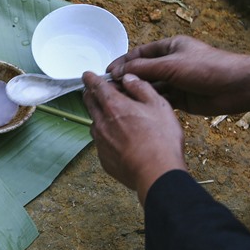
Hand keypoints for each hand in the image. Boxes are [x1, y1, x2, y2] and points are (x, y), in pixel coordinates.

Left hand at [82, 72, 186, 203]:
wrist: (156, 173)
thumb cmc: (161, 139)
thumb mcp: (158, 105)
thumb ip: (141, 88)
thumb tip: (129, 79)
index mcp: (114, 106)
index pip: (96, 86)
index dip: (91, 79)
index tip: (88, 75)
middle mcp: (102, 123)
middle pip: (89, 103)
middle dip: (90, 94)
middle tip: (97, 91)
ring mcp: (101, 142)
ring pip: (94, 123)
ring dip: (99, 116)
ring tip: (113, 116)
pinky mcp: (104, 158)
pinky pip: (101, 142)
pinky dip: (107, 136)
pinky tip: (121, 140)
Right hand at [106, 36, 246, 114]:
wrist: (236, 87)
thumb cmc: (206, 68)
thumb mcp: (171, 64)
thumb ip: (143, 69)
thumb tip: (118, 72)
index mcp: (170, 47)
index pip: (140, 54)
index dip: (122, 62)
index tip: (106, 72)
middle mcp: (172, 63)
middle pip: (144, 71)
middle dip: (127, 79)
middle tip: (109, 90)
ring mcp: (177, 81)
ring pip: (151, 87)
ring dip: (137, 92)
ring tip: (119, 101)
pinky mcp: (182, 98)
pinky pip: (161, 99)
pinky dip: (150, 102)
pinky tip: (136, 108)